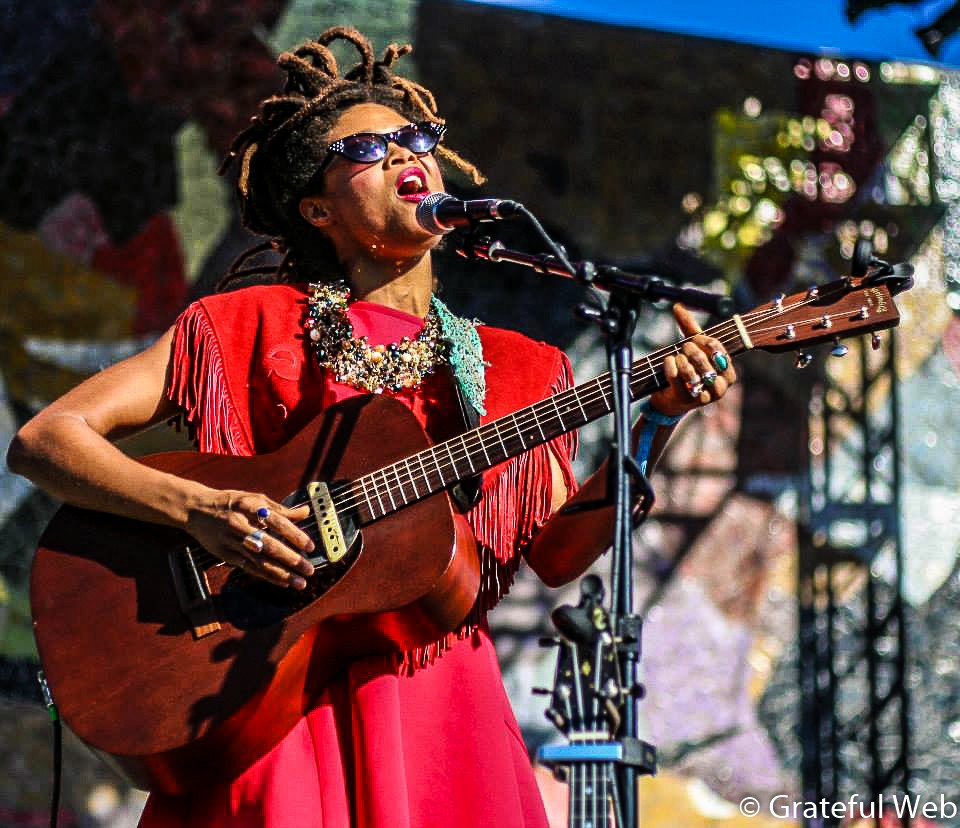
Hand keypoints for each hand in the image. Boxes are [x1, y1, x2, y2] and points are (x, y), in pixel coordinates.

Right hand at [185, 489, 314, 588]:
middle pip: (268, 545)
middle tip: (309, 569)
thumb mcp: (253, 498)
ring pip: (259, 561)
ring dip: (282, 573)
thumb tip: (305, 512)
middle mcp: (239, 524)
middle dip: (291, 559)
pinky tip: (283, 582)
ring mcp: (231, 541)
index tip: (310, 546)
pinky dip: (267, 576)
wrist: (195, 509)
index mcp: (249, 506)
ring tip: (300, 582)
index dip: (294, 534)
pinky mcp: (225, 554)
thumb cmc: (230, 502)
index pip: (276, 522)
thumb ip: (280, 508)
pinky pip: (249, 568)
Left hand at [650, 304, 736, 417]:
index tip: (694, 339)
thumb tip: (677, 305)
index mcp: (729, 374)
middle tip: (684, 347)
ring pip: (691, 372)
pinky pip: (676, 378)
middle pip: (704, 361)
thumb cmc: (689, 369)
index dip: (705, 342)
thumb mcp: (693, 348)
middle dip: (691, 350)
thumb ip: (689, 327)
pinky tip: (669, 362)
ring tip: (677, 357)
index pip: (719, 351)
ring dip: (681, 360)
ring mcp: (704, 396)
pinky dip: (670, 366)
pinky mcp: (686, 400)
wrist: (673, 397)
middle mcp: (721, 387)